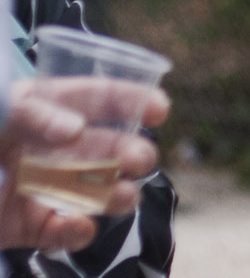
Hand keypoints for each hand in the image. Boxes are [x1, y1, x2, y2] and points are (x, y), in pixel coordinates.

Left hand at [0, 78, 167, 250]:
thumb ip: (26, 116)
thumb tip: (72, 129)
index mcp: (21, 108)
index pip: (79, 94)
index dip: (122, 98)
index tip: (155, 108)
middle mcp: (32, 145)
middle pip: (90, 142)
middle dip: (122, 149)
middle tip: (143, 158)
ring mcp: (27, 186)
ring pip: (82, 187)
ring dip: (110, 191)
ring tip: (126, 197)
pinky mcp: (18, 225)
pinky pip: (53, 228)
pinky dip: (71, 230)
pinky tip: (79, 228)